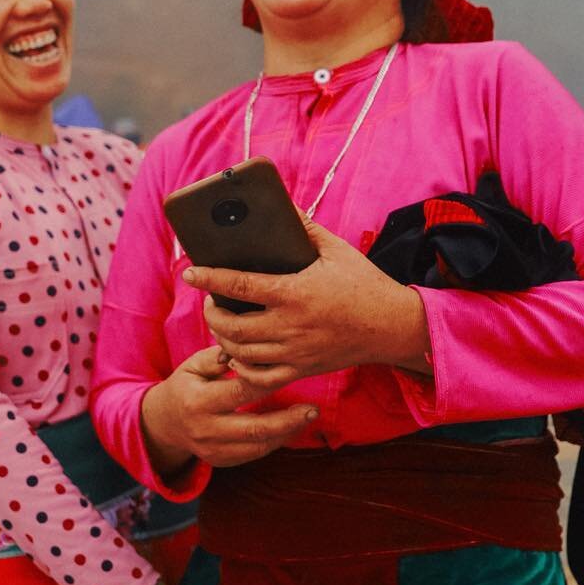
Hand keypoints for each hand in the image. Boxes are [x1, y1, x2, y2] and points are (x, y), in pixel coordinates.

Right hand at [141, 344, 317, 471]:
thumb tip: (246, 350)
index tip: (290, 372)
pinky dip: (274, 442)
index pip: (240, 392)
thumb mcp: (194, 365)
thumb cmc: (186, 385)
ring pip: (257, 447)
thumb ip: (219, 357)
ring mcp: (212, 450)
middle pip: (253, 429)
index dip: (266, 381)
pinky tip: (291, 428)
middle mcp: (205, 429)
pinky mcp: (220, 461)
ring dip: (286, 433)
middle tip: (313, 409)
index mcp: (198, 401)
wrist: (165, 423)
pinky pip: (253, 454)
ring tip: (307, 417)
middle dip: (287, 420)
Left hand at [183, 218, 433, 392]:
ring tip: (221, 325)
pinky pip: (262, 378)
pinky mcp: (303, 370)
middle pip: (232, 327)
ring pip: (241, 354)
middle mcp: (291, 326)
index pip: (240, 285)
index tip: (191, 272)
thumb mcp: (335, 250)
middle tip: (210, 301)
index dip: (210, 278)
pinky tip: (238, 356)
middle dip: (212, 314)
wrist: (393, 326)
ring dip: (223, 340)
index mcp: (295, 293)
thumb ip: (304, 228)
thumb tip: (280, 206)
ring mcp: (295, 352)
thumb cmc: (364, 284)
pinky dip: (242, 369)